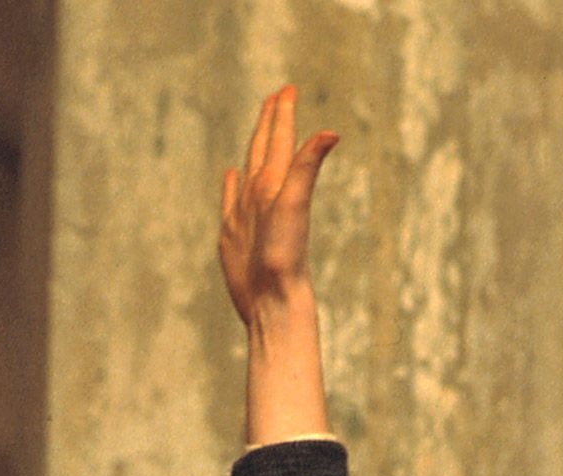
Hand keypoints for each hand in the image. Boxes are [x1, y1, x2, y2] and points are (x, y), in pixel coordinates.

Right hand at [219, 86, 338, 326]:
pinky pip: (230, 198)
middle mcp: (261, 195)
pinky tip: (232, 174)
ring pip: (249, 170)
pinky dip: (231, 184)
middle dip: (271, 122)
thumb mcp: (293, 204)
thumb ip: (307, 166)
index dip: (283, 115)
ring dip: (253, 147)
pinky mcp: (233, 234)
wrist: (272, 301)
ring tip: (258, 129)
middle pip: (266, 149)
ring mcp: (246, 214)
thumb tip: (332, 132)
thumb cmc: (285, 257)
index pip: (280, 141)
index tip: (289, 87)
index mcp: (275, 185)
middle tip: (277, 95)